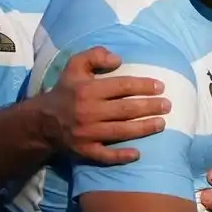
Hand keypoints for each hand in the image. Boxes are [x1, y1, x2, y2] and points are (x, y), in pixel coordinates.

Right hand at [31, 46, 170, 164]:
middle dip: (150, 107)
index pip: (122, 86)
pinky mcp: (85, 150)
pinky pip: (106, 156)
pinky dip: (121, 156)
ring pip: (121, 131)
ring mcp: (87, 133)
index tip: (160, 86)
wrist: (43, 121)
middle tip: (167, 105)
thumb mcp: (74, 66)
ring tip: (161, 123)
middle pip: (126, 110)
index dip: (143, 86)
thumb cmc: (65, 91)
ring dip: (144, 128)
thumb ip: (94, 55)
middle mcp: (88, 112)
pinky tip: (137, 153)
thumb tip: (118, 59)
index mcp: (87, 90)